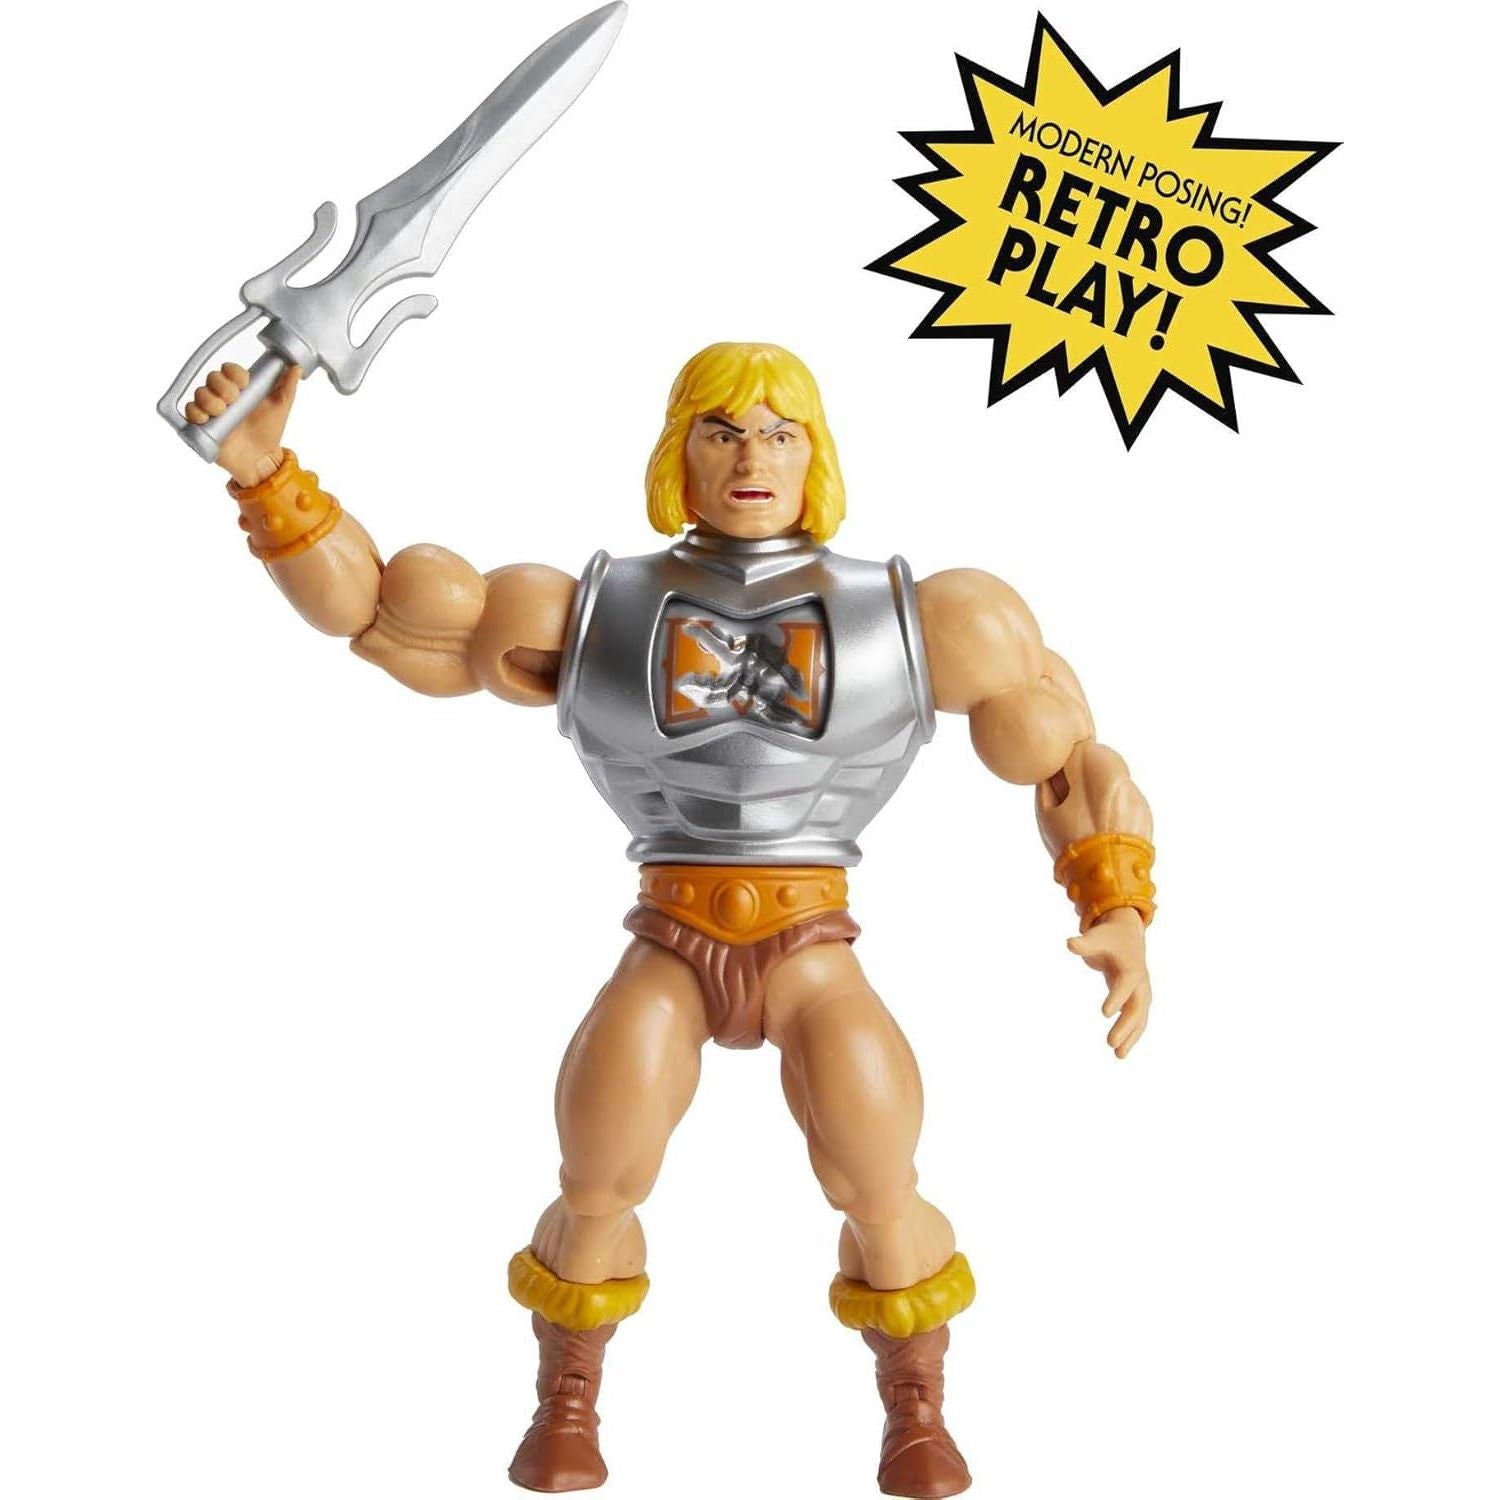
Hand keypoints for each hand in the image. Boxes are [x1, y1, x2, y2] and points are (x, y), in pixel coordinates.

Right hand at [184, 361, 300, 487]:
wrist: (260, 458)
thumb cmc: (269, 431)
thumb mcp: (281, 407)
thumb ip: (288, 387)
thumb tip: (296, 367)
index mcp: (240, 388)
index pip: (229, 369)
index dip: (233, 372)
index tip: (244, 382)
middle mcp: (223, 395)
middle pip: (213, 378)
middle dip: (222, 385)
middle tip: (233, 399)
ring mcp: (212, 409)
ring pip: (200, 392)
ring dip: (209, 399)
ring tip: (222, 411)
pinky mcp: (202, 424)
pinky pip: (190, 411)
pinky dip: (195, 412)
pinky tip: (206, 418)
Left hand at [1067, 907, 1151, 1058]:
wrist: (1128, 936)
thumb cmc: (1108, 938)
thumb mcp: (1096, 938)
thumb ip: (1084, 944)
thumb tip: (1069, 943)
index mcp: (1131, 969)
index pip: (1124, 986)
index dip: (1116, 999)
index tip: (1104, 1013)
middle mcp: (1140, 984)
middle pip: (1135, 1007)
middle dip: (1125, 1026)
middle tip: (1110, 1043)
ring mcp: (1142, 993)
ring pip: (1139, 1019)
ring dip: (1131, 1037)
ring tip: (1118, 1055)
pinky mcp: (1138, 999)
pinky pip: (1137, 1021)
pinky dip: (1131, 1035)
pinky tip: (1121, 1051)